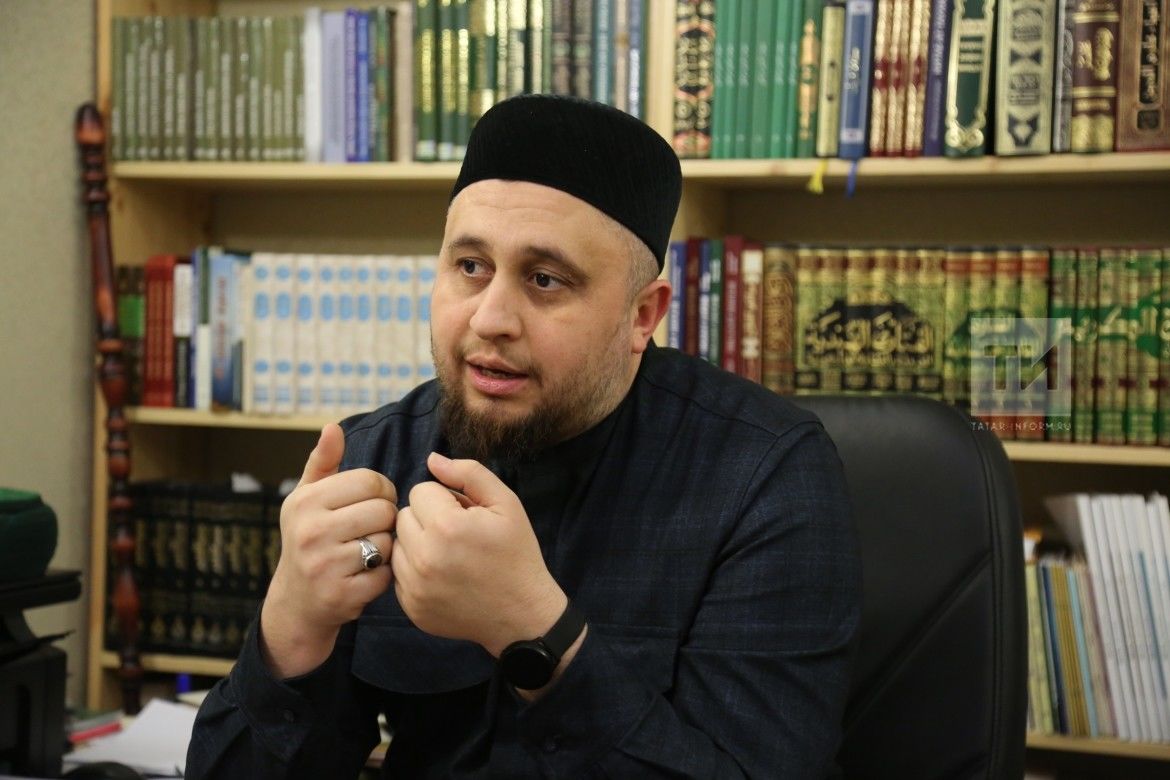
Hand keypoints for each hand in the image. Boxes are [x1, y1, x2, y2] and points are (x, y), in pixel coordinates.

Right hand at [259, 423, 396, 677]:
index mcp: (305, 502)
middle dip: (385, 519)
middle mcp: (310, 532)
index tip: (375, 501)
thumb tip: (332, 427)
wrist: (297, 601)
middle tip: (372, 528)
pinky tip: (366, 574)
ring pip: (387, 541)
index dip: (382, 490)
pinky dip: (383, 575)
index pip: (371, 481)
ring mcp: (324, 565)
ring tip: (367, 551)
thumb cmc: (309, 538)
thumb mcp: (307, 498)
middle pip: (383, 510)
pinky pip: (386, 574)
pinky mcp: (341, 595)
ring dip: (385, 547)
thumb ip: (323, 462)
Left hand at [391, 453, 566, 657]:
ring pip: (397, 544)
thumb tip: (431, 459)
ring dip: (418, 544)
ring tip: (449, 556)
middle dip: (428, 519)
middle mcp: (424, 557)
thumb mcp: (507, 504)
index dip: (444, 499)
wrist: (523, 615)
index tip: (465, 516)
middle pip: (403, 516)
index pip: (420, 491)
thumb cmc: (517, 554)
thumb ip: (469, 473)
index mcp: (447, 526)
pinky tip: (443, 577)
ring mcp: (415, 587)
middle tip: (457, 535)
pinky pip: (398, 574)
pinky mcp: (411, 608)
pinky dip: (416, 571)